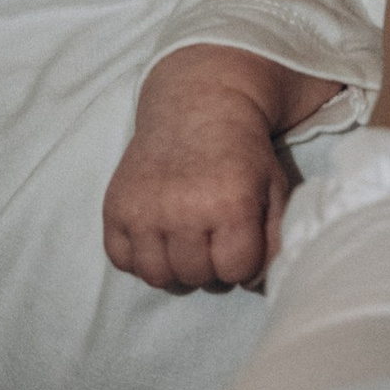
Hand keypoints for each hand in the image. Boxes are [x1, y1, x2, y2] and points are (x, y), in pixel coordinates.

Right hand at [104, 46, 327, 293]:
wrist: (196, 106)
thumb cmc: (241, 154)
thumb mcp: (273, 189)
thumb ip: (274, 239)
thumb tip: (256, 283)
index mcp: (229, 204)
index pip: (236, 272)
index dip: (242, 262)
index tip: (240, 241)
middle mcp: (182, 209)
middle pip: (196, 277)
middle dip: (209, 266)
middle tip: (212, 240)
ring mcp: (144, 209)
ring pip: (158, 277)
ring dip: (174, 268)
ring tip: (185, 244)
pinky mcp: (115, 207)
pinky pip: (122, 260)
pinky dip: (139, 257)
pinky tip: (157, 236)